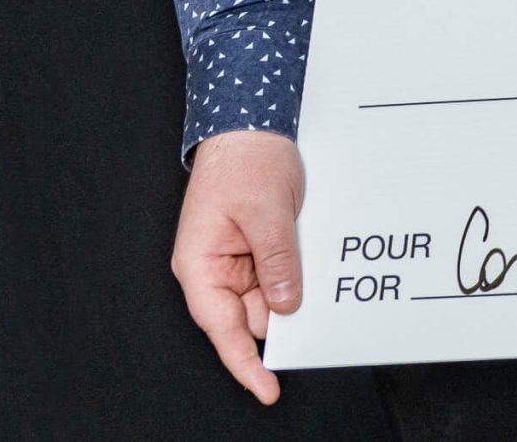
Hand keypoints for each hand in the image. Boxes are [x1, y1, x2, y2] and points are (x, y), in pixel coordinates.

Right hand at [172, 129, 304, 404]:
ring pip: (270, 297)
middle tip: (316, 305)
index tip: (267, 388)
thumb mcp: (266, 211)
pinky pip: (279, 275)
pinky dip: (297, 273)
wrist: (252, 127)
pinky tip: (313, 258)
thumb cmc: (245, 162)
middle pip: (250, 317)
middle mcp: (214, 270)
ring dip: (293, 289)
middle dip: (283, 316)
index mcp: (200, 265)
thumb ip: (277, 260)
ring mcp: (236, 262)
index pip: (222, 328)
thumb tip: (287, 305)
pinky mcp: (257, 250)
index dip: (245, 362)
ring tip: (309, 256)